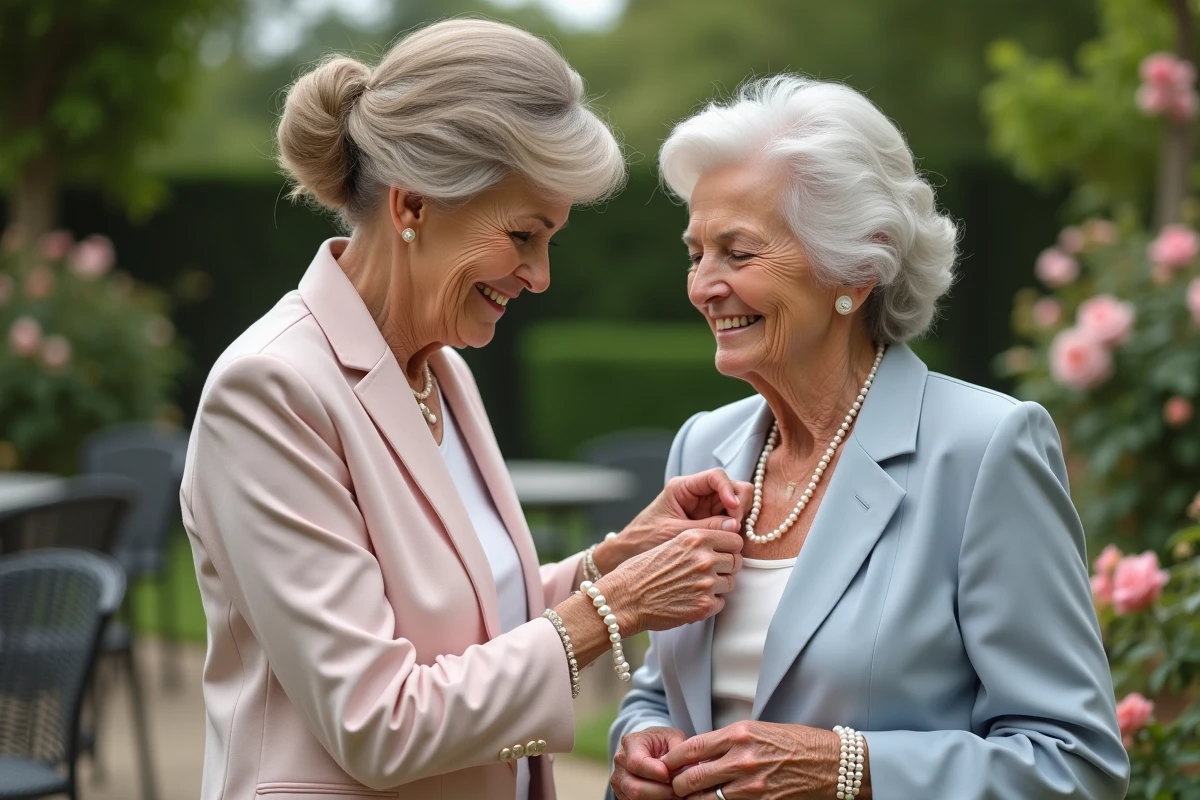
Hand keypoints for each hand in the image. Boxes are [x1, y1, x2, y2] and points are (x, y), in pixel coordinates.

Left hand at [596, 469, 753, 573]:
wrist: (630, 552)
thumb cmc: (645, 538)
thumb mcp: (673, 532)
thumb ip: (704, 527)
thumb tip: (735, 526)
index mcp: (684, 488)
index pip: (716, 477)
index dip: (729, 490)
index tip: (733, 508)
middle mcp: (699, 494)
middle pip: (733, 488)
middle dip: (739, 505)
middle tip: (735, 528)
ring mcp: (707, 509)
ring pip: (736, 505)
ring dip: (739, 519)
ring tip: (732, 539)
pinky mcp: (711, 524)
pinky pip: (731, 522)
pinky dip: (735, 530)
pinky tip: (730, 543)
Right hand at [599, 527, 742, 633]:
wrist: (624, 598)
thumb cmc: (641, 571)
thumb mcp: (668, 543)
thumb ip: (696, 543)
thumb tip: (721, 546)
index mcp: (695, 538)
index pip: (735, 540)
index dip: (729, 548)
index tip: (722, 553)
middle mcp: (704, 558)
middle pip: (736, 562)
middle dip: (725, 568)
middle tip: (707, 573)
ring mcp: (706, 583)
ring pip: (730, 583)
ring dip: (718, 586)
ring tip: (695, 587)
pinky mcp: (704, 606)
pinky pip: (721, 603)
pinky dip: (709, 604)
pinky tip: (691, 600)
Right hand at [610, 727, 686, 799]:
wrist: (651, 747)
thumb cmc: (663, 742)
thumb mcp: (673, 737)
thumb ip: (678, 749)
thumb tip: (688, 768)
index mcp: (631, 743)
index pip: (636, 762)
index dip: (654, 772)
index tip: (669, 776)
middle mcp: (620, 763)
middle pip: (635, 788)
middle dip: (661, 792)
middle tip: (678, 790)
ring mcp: (620, 781)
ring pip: (636, 799)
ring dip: (659, 799)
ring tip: (675, 795)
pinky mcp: (623, 794)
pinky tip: (668, 797)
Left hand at [662, 721, 855, 799]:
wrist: (832, 763)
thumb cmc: (795, 743)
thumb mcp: (758, 730)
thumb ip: (728, 741)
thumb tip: (699, 754)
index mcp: (739, 734)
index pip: (692, 748)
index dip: (672, 760)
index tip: (665, 766)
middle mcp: (742, 759)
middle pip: (692, 778)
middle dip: (678, 786)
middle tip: (674, 788)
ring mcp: (752, 786)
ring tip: (691, 799)